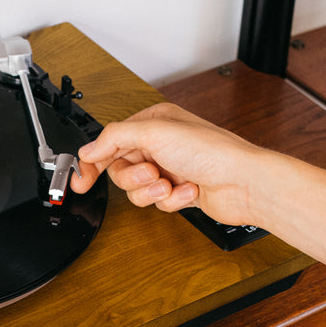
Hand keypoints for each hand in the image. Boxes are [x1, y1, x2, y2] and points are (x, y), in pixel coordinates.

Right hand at [70, 103, 265, 225]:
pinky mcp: (179, 191)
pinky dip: (173, 200)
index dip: (92, 162)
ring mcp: (170, 169)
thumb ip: (114, 139)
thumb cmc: (212, 151)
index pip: (110, 142)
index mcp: (153, 123)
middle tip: (152, 174)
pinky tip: (189, 191)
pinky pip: (158, 203)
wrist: (244, 183)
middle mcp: (160, 145)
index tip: (81, 181)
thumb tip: (88, 149)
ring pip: (137, 190)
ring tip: (171, 184)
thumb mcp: (155, 133)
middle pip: (120, 170)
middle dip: (135, 178)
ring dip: (153, 191)